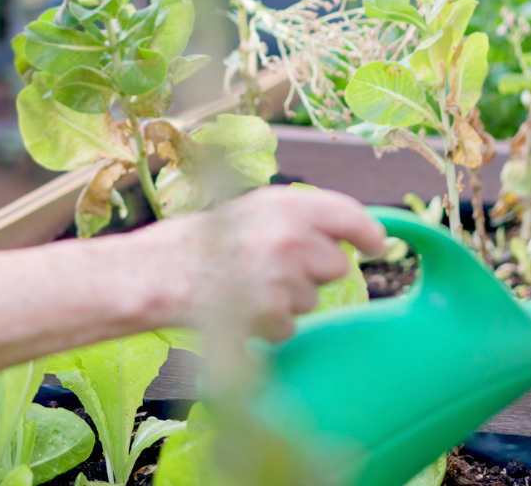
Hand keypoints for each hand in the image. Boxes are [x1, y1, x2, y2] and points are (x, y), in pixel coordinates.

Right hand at [188, 185, 385, 341]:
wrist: (154, 273)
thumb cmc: (199, 241)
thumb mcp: (249, 210)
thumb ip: (297, 217)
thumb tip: (347, 234)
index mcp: (285, 204)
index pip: (350, 215)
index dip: (369, 233)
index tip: (376, 245)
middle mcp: (290, 237)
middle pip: (336, 266)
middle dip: (313, 272)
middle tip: (271, 267)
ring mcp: (282, 276)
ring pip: (312, 299)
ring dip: (287, 300)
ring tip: (245, 287)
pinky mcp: (270, 313)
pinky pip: (289, 326)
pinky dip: (268, 324)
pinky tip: (238, 307)